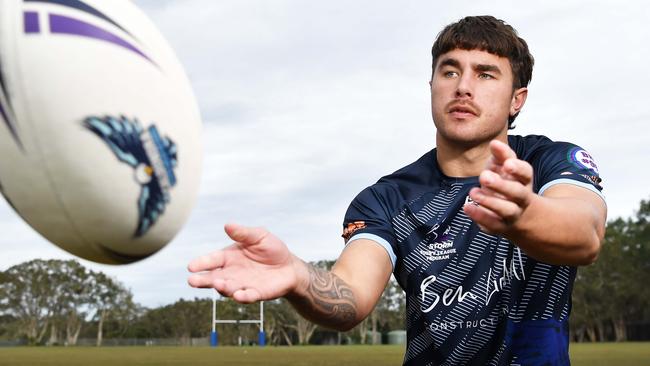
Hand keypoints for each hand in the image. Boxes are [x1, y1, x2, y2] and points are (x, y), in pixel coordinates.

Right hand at [187, 223, 303, 303]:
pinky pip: (247, 296)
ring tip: (219, 284)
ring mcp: (242, 284)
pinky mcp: (255, 293)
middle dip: (202, 280)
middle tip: (192, 281)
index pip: (212, 260)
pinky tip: (239, 295)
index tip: (191, 266)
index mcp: (229, 257)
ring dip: (222, 287)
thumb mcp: (259, 236)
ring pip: (227, 289)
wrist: (289, 266)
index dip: (201, 263)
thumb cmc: (271, 249)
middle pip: (213, 278)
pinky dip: (243, 297)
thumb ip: (244, 233)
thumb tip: (228, 225)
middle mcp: (231, 273)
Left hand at [463, 140, 534, 234]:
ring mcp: (513, 214)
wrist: (522, 216)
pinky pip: (493, 224)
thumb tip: (494, 143)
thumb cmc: (509, 184)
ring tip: (473, 192)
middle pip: (517, 192)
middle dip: (501, 184)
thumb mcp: (507, 168)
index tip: (507, 163)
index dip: (517, 169)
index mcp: (524, 181)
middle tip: (484, 176)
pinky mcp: (502, 226)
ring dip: (489, 201)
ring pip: (506, 210)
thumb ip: (501, 155)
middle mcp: (522, 198)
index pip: (526, 173)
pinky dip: (480, 216)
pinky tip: (467, 207)